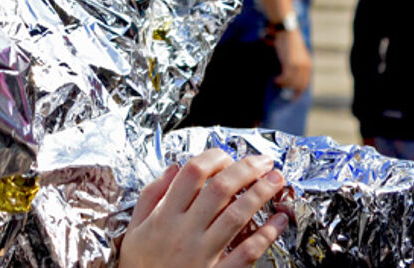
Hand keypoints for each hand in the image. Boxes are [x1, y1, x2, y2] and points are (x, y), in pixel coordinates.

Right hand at [121, 151, 290, 267]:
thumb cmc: (141, 267)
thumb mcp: (134, 230)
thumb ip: (151, 196)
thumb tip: (174, 168)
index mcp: (164, 217)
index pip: (192, 174)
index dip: (214, 158)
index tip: (227, 157)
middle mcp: (184, 232)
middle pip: (220, 190)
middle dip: (246, 170)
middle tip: (264, 162)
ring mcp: (203, 255)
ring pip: (236, 216)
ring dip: (260, 195)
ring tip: (277, 180)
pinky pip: (246, 252)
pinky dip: (266, 234)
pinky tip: (279, 220)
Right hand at [273, 28, 311, 92]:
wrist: (287, 31)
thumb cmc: (289, 41)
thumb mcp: (297, 54)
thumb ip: (296, 65)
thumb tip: (289, 78)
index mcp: (308, 65)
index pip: (305, 83)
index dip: (299, 92)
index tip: (293, 98)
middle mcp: (305, 66)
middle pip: (299, 85)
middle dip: (290, 91)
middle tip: (281, 91)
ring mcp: (298, 66)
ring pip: (291, 83)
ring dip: (282, 85)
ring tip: (276, 82)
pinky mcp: (290, 64)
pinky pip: (285, 78)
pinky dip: (279, 81)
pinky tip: (275, 79)